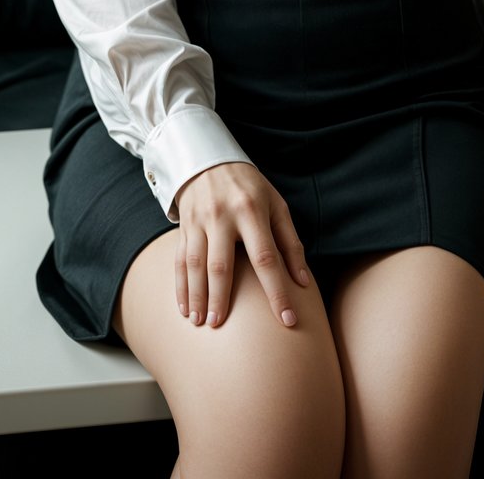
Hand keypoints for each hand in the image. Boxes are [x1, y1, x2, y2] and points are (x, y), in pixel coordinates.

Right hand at [174, 161, 309, 330]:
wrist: (209, 157)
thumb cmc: (250, 186)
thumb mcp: (276, 204)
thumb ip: (290, 242)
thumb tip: (303, 282)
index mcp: (251, 211)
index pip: (266, 258)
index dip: (277, 291)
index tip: (287, 320)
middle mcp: (222, 216)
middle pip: (221, 265)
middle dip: (221, 298)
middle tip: (220, 326)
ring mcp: (199, 220)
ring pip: (195, 264)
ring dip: (197, 296)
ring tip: (199, 322)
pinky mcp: (184, 225)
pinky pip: (179, 259)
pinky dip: (180, 286)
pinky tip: (184, 307)